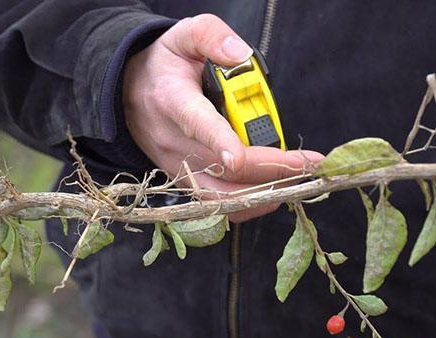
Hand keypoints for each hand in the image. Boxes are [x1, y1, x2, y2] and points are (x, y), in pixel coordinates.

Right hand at [122, 14, 323, 221]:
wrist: (130, 93)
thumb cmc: (164, 65)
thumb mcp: (183, 35)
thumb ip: (211, 36)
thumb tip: (240, 55)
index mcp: (173, 100)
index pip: (197, 124)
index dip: (220, 142)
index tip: (242, 156)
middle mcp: (172, 140)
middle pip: (221, 168)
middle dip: (267, 170)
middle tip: (305, 164)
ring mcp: (177, 166)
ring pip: (218, 196)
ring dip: (260, 193)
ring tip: (295, 179)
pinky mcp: (184, 181)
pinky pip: (216, 204)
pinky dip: (247, 204)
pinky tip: (272, 192)